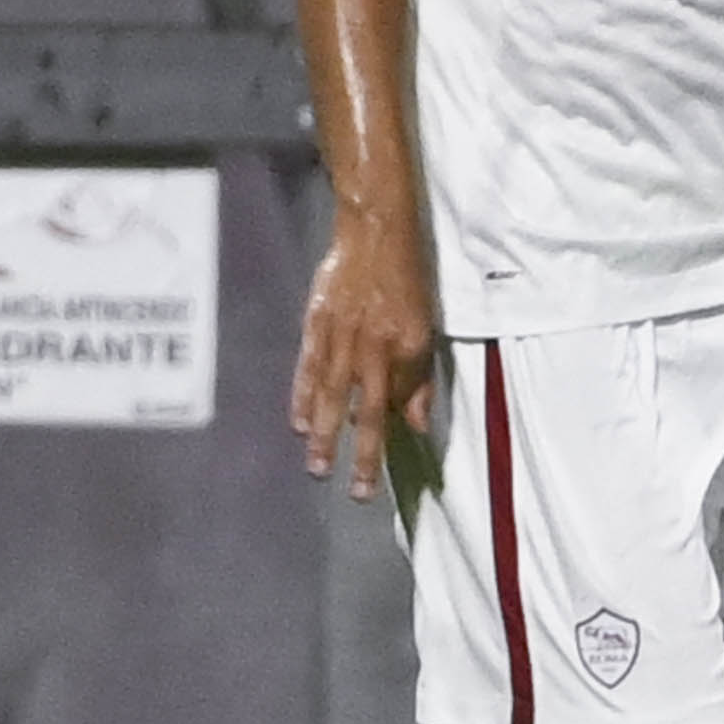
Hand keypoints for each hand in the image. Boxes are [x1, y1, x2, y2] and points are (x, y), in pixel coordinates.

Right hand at [291, 206, 436, 501]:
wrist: (374, 231)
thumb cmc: (406, 278)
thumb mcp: (425, 326)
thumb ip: (418, 377)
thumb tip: (417, 422)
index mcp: (404, 348)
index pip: (398, 406)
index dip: (390, 440)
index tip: (382, 472)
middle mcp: (372, 349)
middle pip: (365, 411)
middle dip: (360, 454)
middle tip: (356, 492)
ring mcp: (340, 338)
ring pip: (331, 397)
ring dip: (325, 436)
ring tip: (318, 468)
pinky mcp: (316, 325)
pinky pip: (307, 369)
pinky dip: (301, 398)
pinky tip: (298, 424)